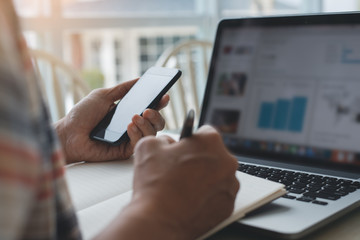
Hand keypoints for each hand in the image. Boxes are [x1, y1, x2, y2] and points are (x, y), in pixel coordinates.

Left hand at [55, 79, 168, 163]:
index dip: (160, 103)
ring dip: (147, 124)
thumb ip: (123, 89)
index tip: (164, 95)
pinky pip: (139, 143)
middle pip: (157, 123)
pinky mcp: (125, 150)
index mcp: (129, 112)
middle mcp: (132, 126)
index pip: (150, 108)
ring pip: (152, 133)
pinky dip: (137, 134)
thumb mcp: (103, 96)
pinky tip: (129, 127)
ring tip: (134, 117)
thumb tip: (140, 79)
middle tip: (149, 109)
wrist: (68, 133)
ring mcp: (130, 138)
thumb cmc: (82, 115)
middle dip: (157, 115)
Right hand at [107, 125, 238, 239]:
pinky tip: (190, 199)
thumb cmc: (155, 184)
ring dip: (204, 178)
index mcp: (210, 141)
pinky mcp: (228, 206)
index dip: (190, 140)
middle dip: (199, 159)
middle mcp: (226, 161)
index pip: (204, 132)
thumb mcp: (149, 145)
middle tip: (180, 170)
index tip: (183, 148)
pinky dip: (207, 196)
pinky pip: (218, 195)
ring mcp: (230, 185)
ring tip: (183, 187)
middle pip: (213, 154)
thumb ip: (163, 138)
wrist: (159, 220)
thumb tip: (168, 143)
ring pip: (217, 175)